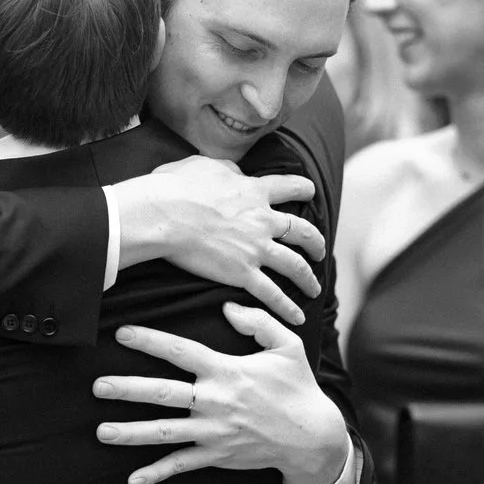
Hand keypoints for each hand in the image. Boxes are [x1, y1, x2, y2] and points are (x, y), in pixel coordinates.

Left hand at [94, 301, 349, 483]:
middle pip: (163, 393)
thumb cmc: (297, 387)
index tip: (122, 333)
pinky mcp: (216, 454)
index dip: (151, 341)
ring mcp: (213, 431)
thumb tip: (228, 306)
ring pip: (164, 432)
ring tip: (101, 431)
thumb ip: (258, 322)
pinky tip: (133, 480)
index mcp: (227, 371)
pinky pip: (182, 465)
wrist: (312, 436)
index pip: (181, 352)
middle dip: (128, 389)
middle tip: (98, 386)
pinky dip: (157, 473)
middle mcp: (215, 401)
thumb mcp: (287, 346)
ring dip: (131, 433)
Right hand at [111, 155, 325, 324]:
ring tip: (315, 288)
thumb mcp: (205, 165)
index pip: (290, 186)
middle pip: (303, 231)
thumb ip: (227, 169)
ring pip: (295, 265)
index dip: (302, 188)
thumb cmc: (176, 187)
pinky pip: (272, 294)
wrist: (164, 215)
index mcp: (254, 192)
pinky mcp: (242, 273)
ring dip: (308, 278)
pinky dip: (287, 308)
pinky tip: (298, 317)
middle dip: (316, 242)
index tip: (310, 191)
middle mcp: (263, 220)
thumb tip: (235, 172)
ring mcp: (256, 249)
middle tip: (320, 250)